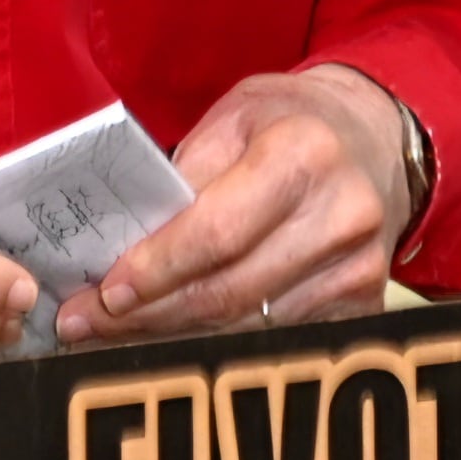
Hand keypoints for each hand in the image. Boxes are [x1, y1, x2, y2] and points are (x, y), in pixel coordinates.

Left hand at [50, 66, 414, 347]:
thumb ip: (182, 178)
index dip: (156, 270)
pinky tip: (178, 338)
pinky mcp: (365, 300)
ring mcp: (360, 265)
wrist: (372, 137)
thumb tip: (120, 247)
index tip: (104, 293)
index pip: (217, 233)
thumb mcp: (231, 118)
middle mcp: (342, 213)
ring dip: (176, 336)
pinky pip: (278, 337)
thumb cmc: (287, 122)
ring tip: (119, 333)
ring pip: (250, 325)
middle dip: (150, 314)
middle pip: (230, 291)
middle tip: (88, 324)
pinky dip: (221, 341)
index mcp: (303, 153)